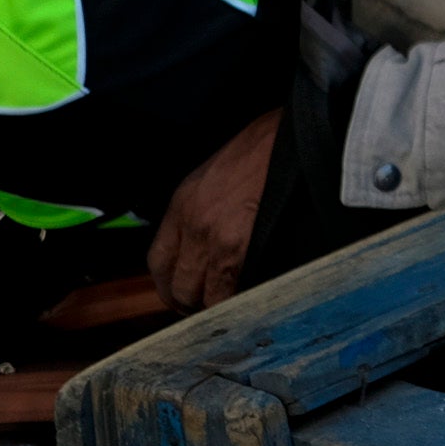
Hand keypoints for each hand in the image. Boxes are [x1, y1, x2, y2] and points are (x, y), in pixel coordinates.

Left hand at [149, 110, 281, 309]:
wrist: (287, 135)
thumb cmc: (258, 153)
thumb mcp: (212, 178)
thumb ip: (199, 212)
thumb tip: (201, 248)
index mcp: (181, 205)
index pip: (157, 262)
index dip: (167, 287)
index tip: (180, 296)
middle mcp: (190, 224)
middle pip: (177, 285)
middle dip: (191, 305)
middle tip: (208, 310)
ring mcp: (213, 237)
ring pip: (202, 295)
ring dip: (214, 308)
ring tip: (228, 309)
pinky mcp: (238, 246)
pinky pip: (228, 290)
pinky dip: (235, 302)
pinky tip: (245, 300)